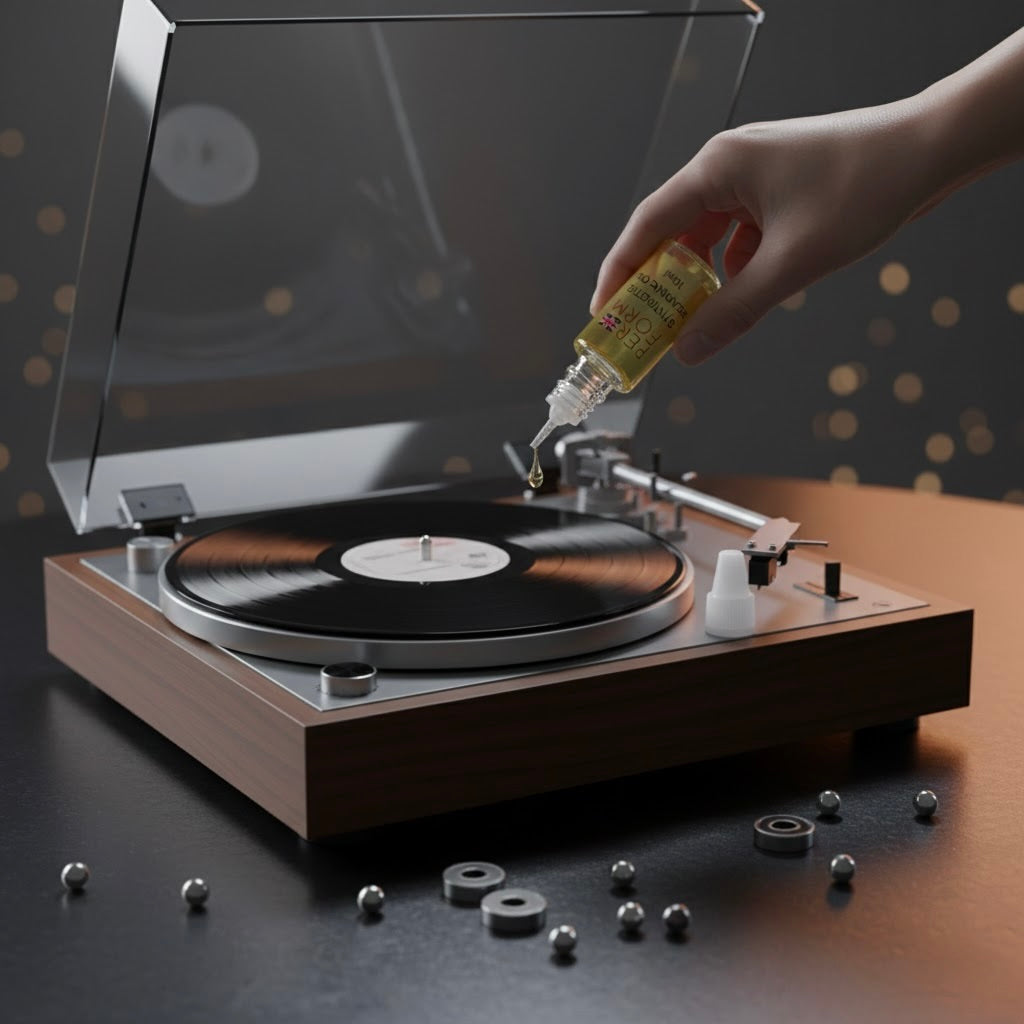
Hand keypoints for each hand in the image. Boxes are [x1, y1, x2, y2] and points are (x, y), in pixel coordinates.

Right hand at [590, 99, 944, 364]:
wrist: (933, 150)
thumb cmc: (866, 186)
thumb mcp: (791, 263)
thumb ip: (734, 311)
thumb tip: (689, 351)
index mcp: (718, 169)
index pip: (646, 226)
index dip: (619, 274)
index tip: (604, 315)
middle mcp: (728, 167)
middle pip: (671, 234)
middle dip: (657, 285)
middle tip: (644, 329)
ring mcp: (754, 178)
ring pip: (706, 239)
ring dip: (698, 281)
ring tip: (690, 321)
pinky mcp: (777, 192)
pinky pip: (738, 237)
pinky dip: (733, 270)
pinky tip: (742, 295)